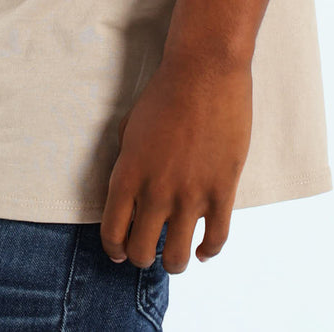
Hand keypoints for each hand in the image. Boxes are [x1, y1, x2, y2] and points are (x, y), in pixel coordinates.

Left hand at [100, 50, 252, 273]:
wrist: (204, 71)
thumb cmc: (165, 93)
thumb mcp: (130, 127)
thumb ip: (127, 163)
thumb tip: (129, 193)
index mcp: (128, 174)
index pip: (112, 233)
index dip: (114, 249)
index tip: (120, 252)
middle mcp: (155, 191)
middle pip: (141, 252)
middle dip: (140, 258)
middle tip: (147, 250)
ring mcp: (190, 195)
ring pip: (176, 258)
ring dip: (173, 262)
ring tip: (174, 255)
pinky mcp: (221, 191)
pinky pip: (215, 239)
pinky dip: (208, 251)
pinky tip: (203, 248)